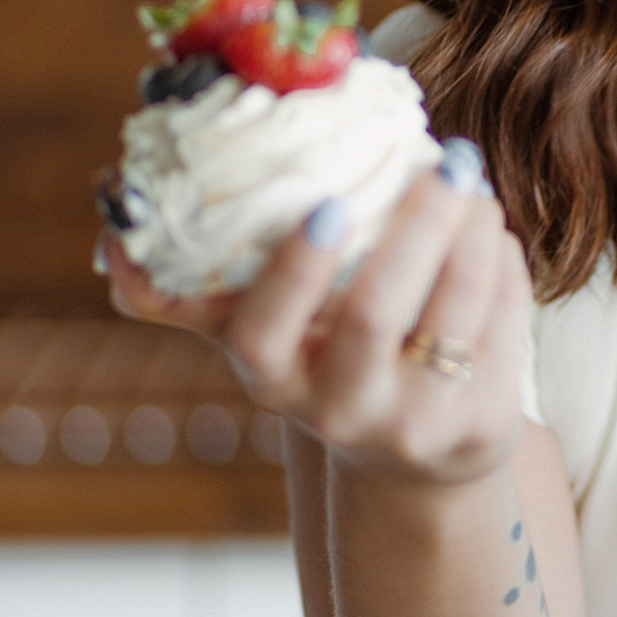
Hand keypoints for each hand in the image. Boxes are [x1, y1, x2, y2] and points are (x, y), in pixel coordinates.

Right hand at [102, 156, 529, 489]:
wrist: (414, 456)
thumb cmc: (326, 357)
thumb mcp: (266, 331)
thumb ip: (198, 283)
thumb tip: (112, 209)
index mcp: (273, 376)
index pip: (264, 332)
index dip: (295, 270)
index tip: (328, 205)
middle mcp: (339, 409)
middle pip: (373, 314)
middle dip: (414, 228)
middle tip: (444, 160)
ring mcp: (415, 422)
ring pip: (455, 312)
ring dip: (470, 231)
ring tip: (469, 179)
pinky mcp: (482, 425)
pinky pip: (504, 325)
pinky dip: (502, 263)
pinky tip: (488, 227)